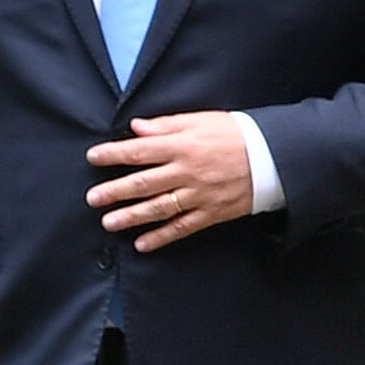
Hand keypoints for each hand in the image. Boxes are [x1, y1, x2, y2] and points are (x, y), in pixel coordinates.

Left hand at [87, 113, 255, 250]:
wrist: (272, 158)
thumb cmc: (235, 134)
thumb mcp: (201, 120)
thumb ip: (167, 125)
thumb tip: (136, 128)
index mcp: (183, 145)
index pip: (140, 151)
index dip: (113, 154)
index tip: (93, 158)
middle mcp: (187, 172)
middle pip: (143, 183)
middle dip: (114, 191)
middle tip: (92, 199)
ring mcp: (198, 195)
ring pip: (158, 208)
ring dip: (131, 217)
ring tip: (108, 223)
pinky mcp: (210, 213)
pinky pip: (182, 227)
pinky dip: (161, 237)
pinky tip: (142, 244)